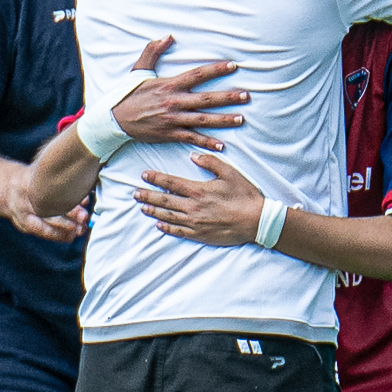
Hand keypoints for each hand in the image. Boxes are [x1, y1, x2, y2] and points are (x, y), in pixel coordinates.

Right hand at [1, 166, 86, 241]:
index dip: (67, 198)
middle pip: (46, 211)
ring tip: (80, 230)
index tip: (85, 201)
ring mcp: (21, 215)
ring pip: (43, 226)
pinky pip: (42, 233)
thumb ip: (63, 184)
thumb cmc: (33, 179)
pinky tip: (70, 236)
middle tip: (85, 217)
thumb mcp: (43, 173)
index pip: (48, 193)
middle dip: (68, 216)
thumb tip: (85, 199)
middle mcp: (22, 201)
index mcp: (26, 182)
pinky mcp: (23, 226)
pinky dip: (57, 236)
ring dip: (64, 230)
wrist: (7, 188)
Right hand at [114, 36, 247, 150]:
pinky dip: (207, 142)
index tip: (233, 66)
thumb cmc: (129, 94)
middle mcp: (174, 102)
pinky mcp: (170, 134)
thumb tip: (168, 36)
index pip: (198, 75)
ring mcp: (173, 119)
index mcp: (169, 84)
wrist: (115, 119)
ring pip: (203, 120)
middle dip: (228, 97)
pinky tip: (222, 144)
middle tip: (246, 95)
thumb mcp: (140, 70)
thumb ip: (153, 51)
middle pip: (206, 99)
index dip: (216, 70)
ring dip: (223, 120)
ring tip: (241, 118)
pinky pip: (192, 138)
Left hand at [135, 153, 264, 245]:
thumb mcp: (229, 173)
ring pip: (168, 216)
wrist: (256, 221)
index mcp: (198, 190)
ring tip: (142, 207)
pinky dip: (167, 227)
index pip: (171, 183)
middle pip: (164, 201)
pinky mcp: (200, 235)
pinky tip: (159, 224)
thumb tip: (192, 156)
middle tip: (135, 193)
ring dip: (154, 211)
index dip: (156, 179)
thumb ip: (210, 162)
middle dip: (148, 196)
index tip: (144, 175)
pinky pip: (178, 231)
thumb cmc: (244, 195)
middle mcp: (193, 207)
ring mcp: (195, 223)